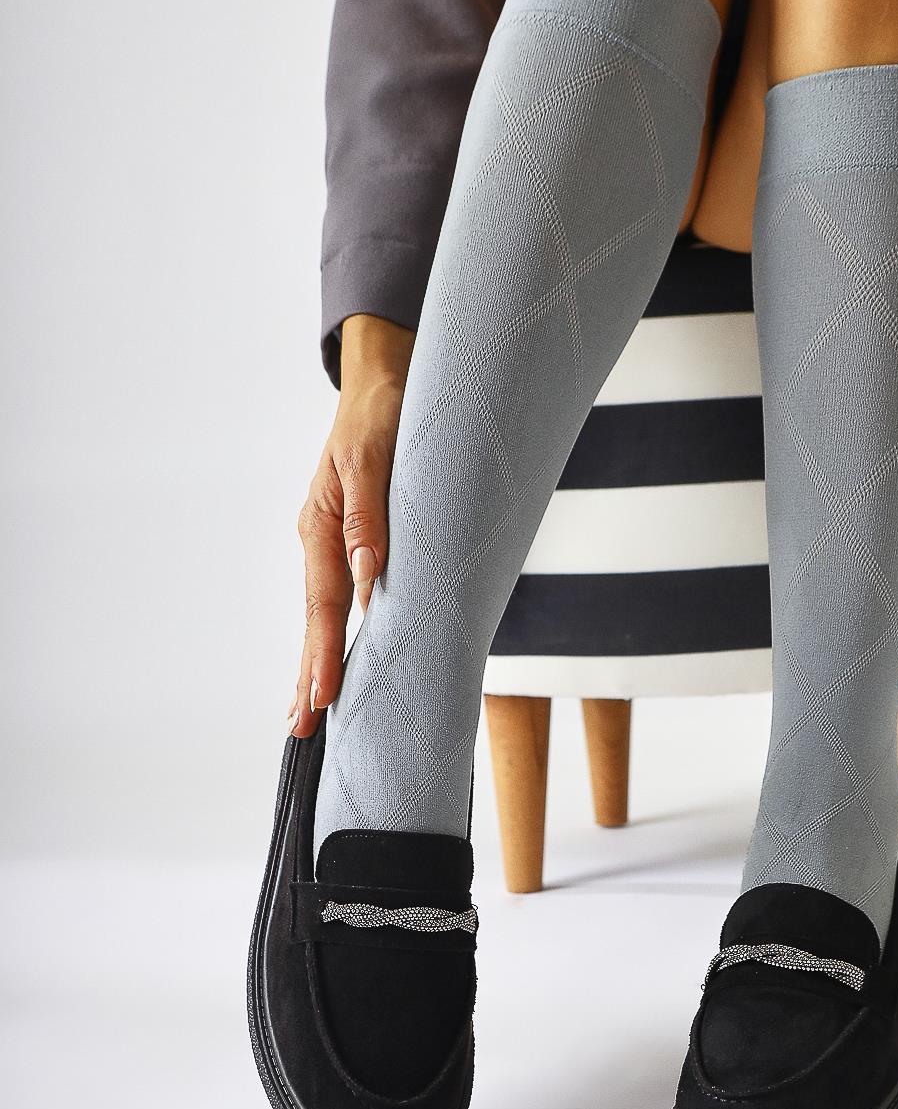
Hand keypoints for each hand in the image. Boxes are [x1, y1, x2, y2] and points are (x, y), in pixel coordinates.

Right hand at [288, 315, 415, 736]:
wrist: (386, 379)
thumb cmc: (383, 414)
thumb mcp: (375, 457)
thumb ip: (369, 516)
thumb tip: (367, 575)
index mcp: (322, 525)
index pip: (322, 603)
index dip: (324, 652)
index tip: (322, 697)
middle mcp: (322, 539)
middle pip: (313, 618)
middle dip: (308, 674)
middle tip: (300, 730)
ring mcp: (333, 541)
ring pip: (322, 613)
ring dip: (316, 661)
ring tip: (307, 712)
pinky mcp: (352, 538)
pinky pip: (340, 595)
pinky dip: (335, 631)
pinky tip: (337, 657)